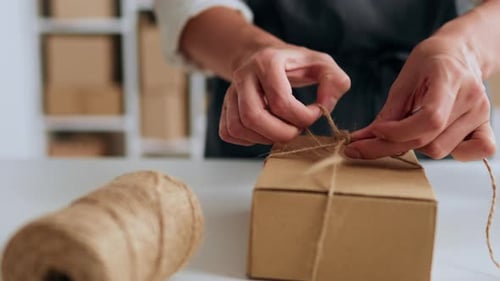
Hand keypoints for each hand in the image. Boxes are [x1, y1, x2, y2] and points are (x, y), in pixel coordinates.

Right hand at [219, 45, 350, 145]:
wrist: (262, 56)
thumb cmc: (294, 64)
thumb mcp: (322, 64)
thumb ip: (335, 81)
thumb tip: (325, 107)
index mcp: (267, 62)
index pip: (280, 101)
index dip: (302, 117)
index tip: (315, 113)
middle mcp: (243, 76)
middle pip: (253, 117)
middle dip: (281, 133)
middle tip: (297, 130)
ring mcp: (230, 92)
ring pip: (238, 127)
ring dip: (264, 138)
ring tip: (283, 129)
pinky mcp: (224, 107)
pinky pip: (229, 132)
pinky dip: (249, 139)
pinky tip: (266, 130)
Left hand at [345, 36, 495, 160]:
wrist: (459, 52)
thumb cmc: (430, 62)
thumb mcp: (405, 79)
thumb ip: (389, 111)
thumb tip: (366, 138)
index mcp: (450, 78)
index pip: (429, 119)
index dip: (397, 132)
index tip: (375, 131)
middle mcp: (472, 98)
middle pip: (431, 141)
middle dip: (394, 145)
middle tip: (370, 142)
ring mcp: (481, 113)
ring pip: (441, 150)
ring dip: (416, 147)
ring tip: (406, 131)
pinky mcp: (485, 124)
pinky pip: (478, 150)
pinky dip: (454, 153)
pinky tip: (435, 141)